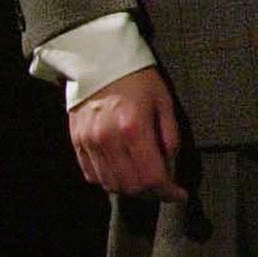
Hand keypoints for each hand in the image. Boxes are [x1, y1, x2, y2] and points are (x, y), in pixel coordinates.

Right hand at [69, 66, 185, 201]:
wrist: (99, 61)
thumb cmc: (139, 79)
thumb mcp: (164, 101)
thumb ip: (169, 135)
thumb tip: (171, 166)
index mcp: (135, 128)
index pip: (152, 176)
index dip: (168, 191)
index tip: (180, 195)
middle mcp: (109, 140)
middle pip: (131, 186)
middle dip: (152, 193)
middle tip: (165, 187)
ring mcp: (90, 143)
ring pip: (110, 184)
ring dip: (131, 189)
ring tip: (146, 180)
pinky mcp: (76, 143)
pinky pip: (92, 175)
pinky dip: (109, 180)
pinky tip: (123, 171)